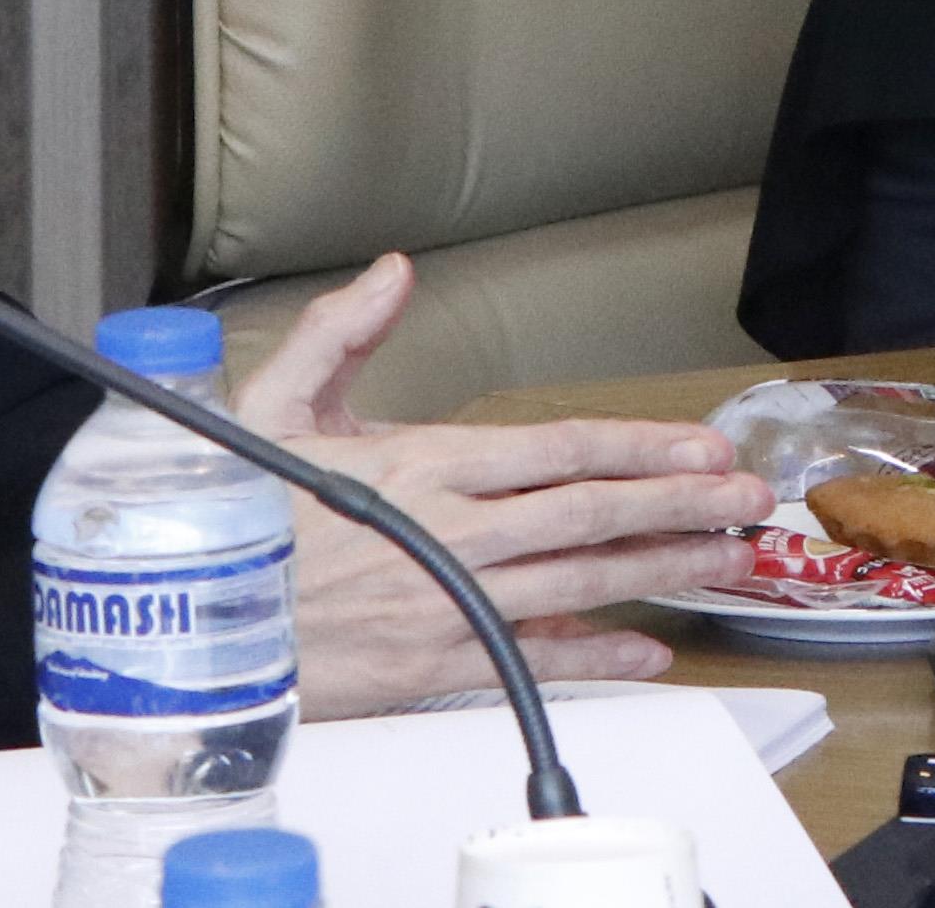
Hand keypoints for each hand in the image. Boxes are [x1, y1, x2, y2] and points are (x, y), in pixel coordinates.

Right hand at [236, 254, 767, 713]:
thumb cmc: (232, 520)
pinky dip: (596, 653)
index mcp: (420, 464)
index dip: (637, 446)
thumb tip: (394, 271)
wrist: (186, 632)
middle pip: (589, 513)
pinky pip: (532, 656)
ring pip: (579, 581)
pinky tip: (648, 648)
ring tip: (726, 558)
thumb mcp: (273, 404)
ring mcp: (446, 603)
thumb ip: (341, 329)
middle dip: (679, 502)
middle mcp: (448, 534)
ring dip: (661, 567)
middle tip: (748, 499)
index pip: (556, 448)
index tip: (699, 445)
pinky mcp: (434, 664)